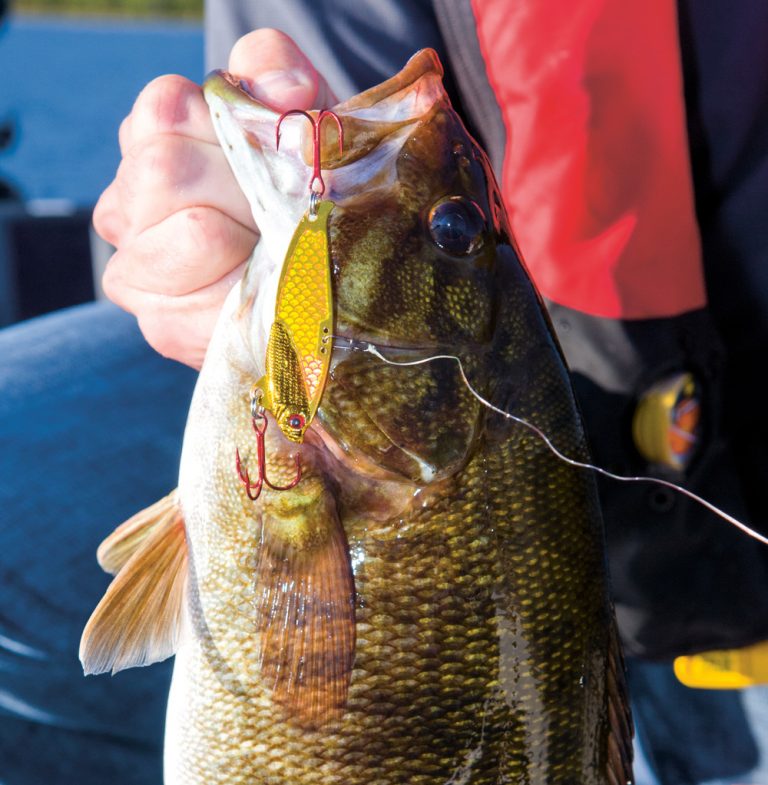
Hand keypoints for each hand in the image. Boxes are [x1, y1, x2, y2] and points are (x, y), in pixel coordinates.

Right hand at [93, 29, 334, 368]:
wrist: (320, 278)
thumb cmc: (301, 187)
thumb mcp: (298, 115)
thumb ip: (278, 74)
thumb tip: (284, 90)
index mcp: (148, 141)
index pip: (166, 109)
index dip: (234, 131)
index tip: (272, 155)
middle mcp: (124, 205)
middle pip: (168, 168)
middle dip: (246, 188)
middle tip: (276, 211)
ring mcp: (134, 270)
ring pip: (195, 232)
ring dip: (256, 238)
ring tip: (272, 248)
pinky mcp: (163, 326)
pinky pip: (216, 297)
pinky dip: (259, 288)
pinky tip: (267, 287)